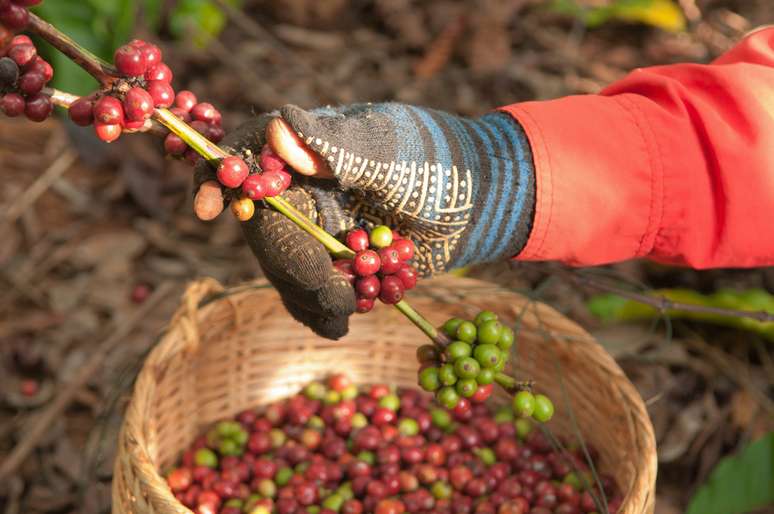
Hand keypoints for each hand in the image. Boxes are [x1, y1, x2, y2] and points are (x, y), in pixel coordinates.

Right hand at [194, 103, 535, 338]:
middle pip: (263, 229)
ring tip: (346, 312)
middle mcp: (302, 190)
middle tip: (332, 295)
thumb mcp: (392, 152)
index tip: (206, 210)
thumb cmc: (440, 165)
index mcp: (308, 149)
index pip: (246, 155)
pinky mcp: (334, 265)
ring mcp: (315, 231)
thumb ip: (338, 146)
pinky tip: (341, 321)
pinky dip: (321, 312)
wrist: (480, 206)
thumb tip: (279, 123)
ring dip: (307, 297)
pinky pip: (309, 294)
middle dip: (291, 267)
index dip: (217, 179)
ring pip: (283, 269)